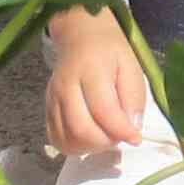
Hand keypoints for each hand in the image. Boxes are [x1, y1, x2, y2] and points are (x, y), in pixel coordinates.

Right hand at [44, 15, 152, 154]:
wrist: (81, 37)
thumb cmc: (111, 53)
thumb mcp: (131, 67)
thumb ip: (134, 97)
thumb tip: (132, 129)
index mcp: (90, 70)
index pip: (103, 110)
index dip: (121, 130)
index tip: (136, 139)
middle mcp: (66, 85)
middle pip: (81, 129)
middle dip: (105, 142)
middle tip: (120, 136)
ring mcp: (52, 98)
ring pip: (67, 138)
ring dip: (91, 147)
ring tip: (107, 136)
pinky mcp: (47, 108)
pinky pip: (56, 138)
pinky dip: (75, 146)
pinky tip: (90, 138)